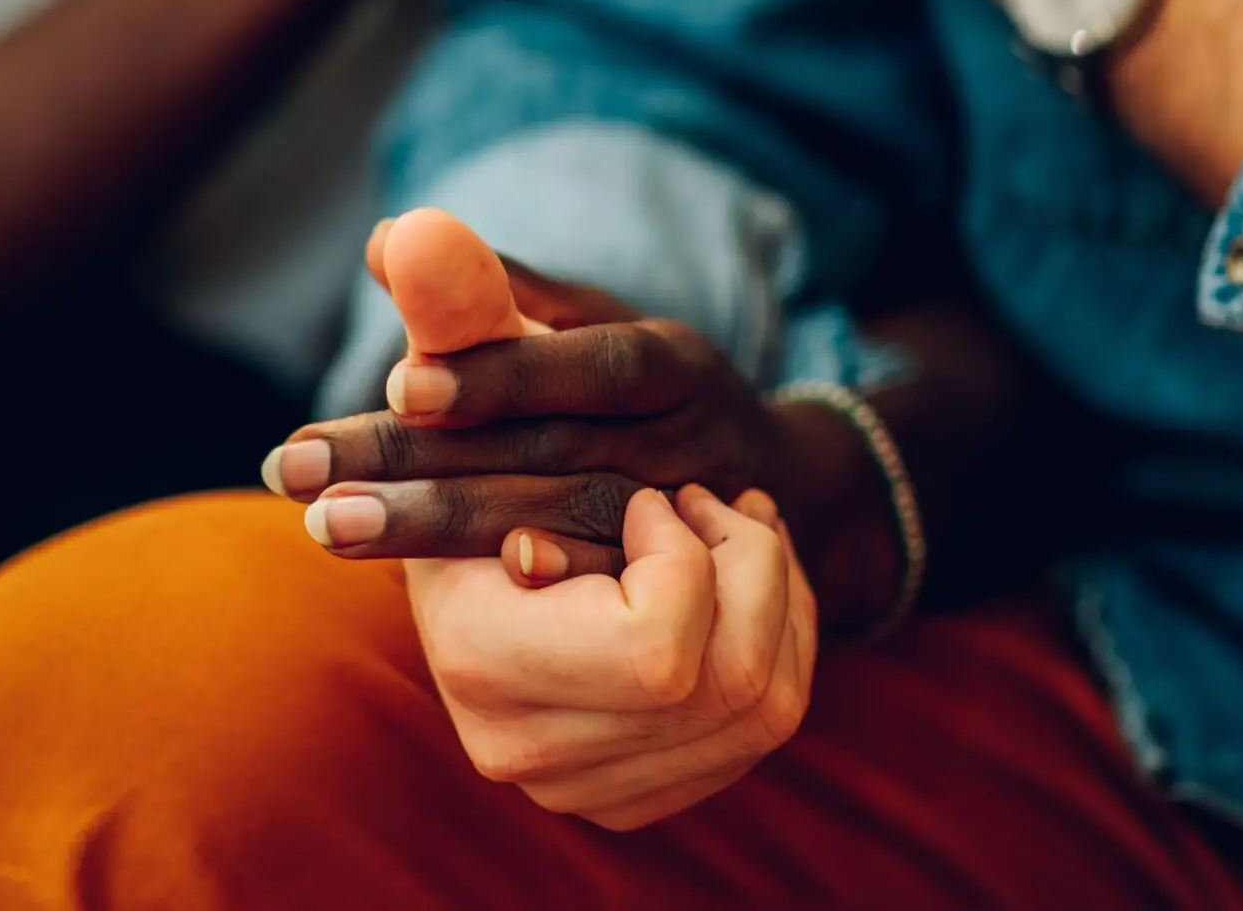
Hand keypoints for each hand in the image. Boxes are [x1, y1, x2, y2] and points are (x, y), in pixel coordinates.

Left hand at [267, 209, 800, 580]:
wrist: (779, 488)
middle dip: (414, 462)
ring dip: (437, 529)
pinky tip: (454, 591)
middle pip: (544, 450)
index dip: (499, 374)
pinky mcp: (675, 591)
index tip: (399, 386)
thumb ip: (489, 292)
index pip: (584, 365)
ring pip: (558, 521)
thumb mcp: (595, 327)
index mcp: (667, 361)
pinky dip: (535, 590)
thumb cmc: (646, 392)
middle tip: (296, 474)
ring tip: (330, 526)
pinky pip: (601, 597)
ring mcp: (680, 522)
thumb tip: (390, 238)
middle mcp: (680, 439)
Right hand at [407, 481, 817, 829]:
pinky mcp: (627, 798)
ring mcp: (581, 787)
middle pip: (729, 681)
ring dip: (781, 600)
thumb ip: (544, 444)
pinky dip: (782, 645)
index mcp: (477, 656)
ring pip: (766, 712)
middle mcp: (526, 747)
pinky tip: (747, 584)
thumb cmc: (485, 490)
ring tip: (744, 527)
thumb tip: (595, 462)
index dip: (684, 556)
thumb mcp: (498, 451)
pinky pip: (759, 734)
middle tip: (714, 503)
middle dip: (755, 566)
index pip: (654, 644)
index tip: (653, 501)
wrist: (460, 569)